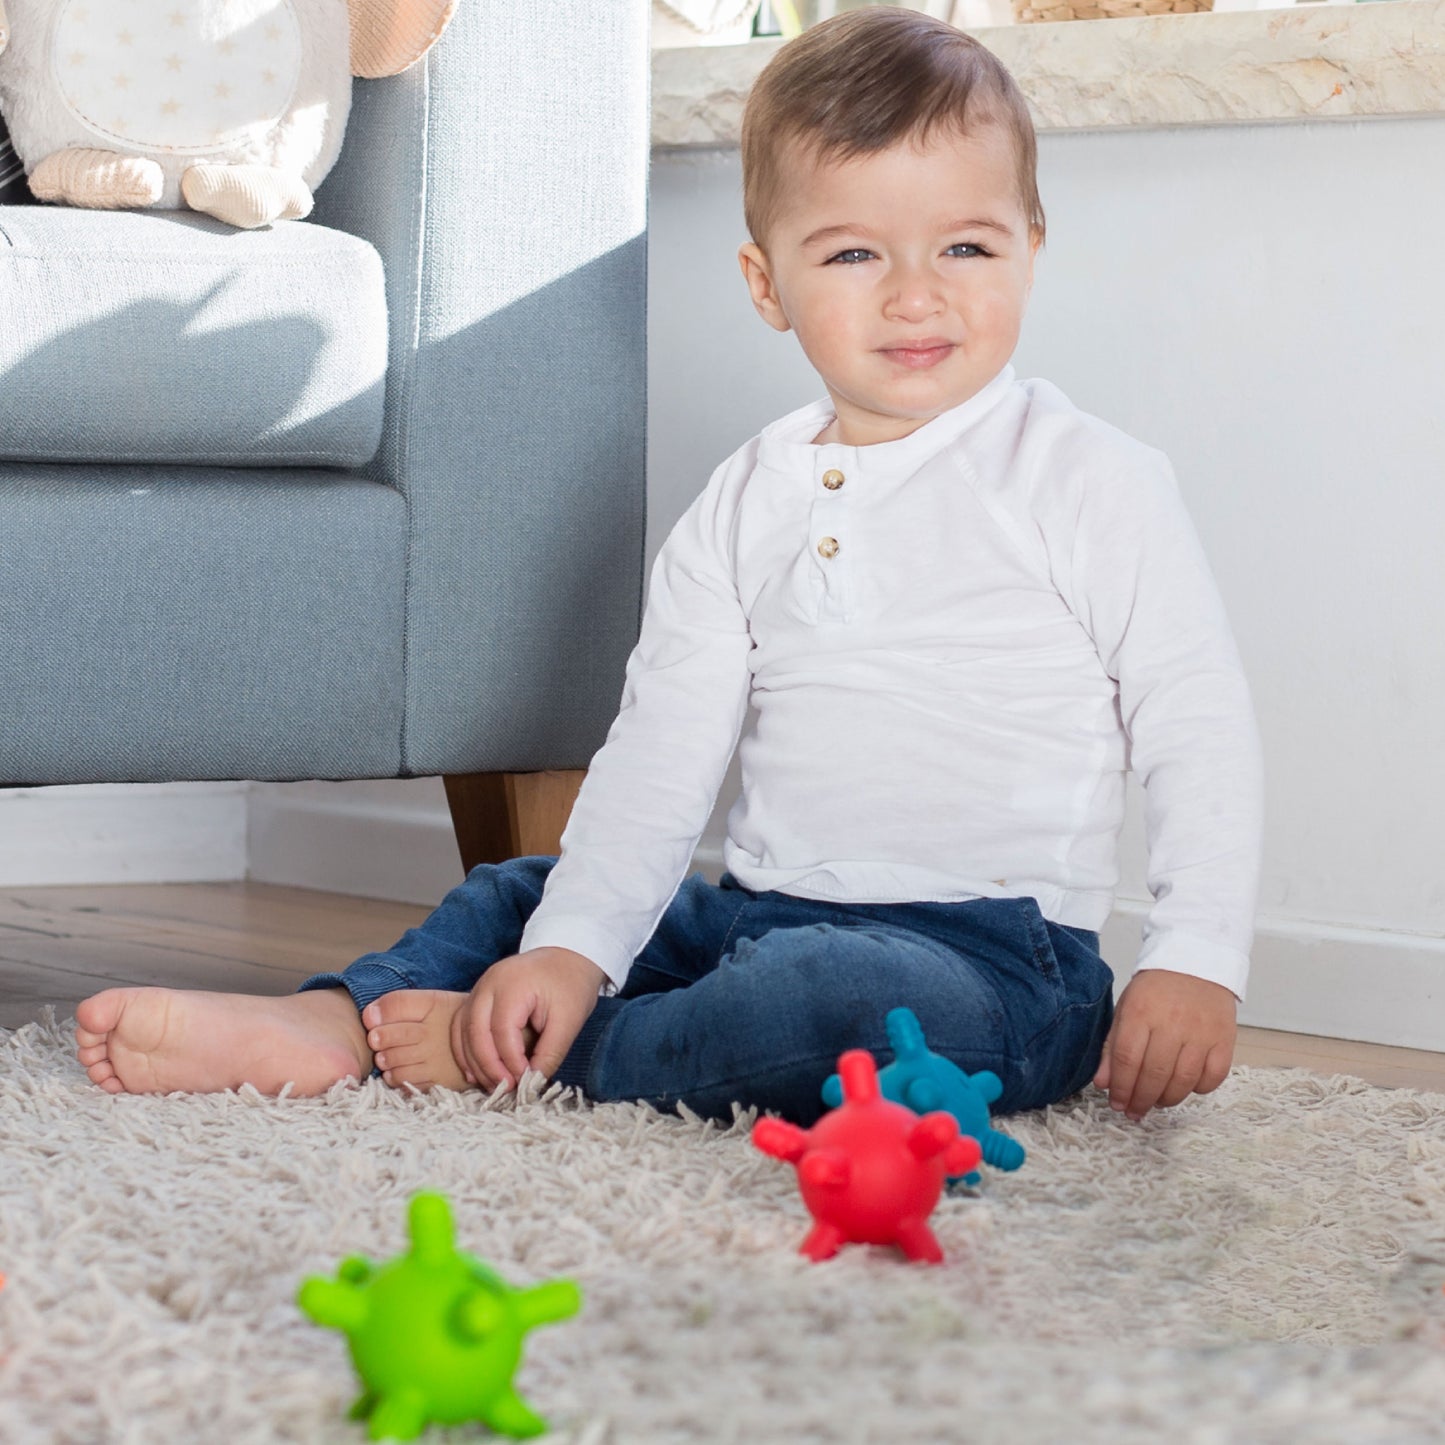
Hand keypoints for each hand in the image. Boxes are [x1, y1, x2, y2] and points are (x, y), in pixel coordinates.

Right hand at [451, 948, 605, 1091]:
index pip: (502, 1031)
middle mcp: (488, 984)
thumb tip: (532, 1083)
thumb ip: (550, 1052)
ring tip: (492, 1086)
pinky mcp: (478, 996)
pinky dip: (465, 1050)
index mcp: (512, 984)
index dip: (510, 1062)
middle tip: (505, 1090)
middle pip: (475, 1032)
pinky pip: (461, 1026)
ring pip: (462, 1031)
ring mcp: (479, 988)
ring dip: (474, 1062)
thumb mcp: (570, 1019)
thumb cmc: (571, 983)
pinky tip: (476, 1072)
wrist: (568, 955)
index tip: (524, 1082)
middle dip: (488, 1067)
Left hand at [1092, 968, 1235, 1120]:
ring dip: (1167, 1099)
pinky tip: (1185, 1086)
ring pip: (1183, 1081)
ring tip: (1156, 1101)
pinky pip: (1213, 1077)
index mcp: (1141, 1012)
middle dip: (1141, 1100)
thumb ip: (1112, 1046)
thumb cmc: (1156, 990)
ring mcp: (1201, 1033)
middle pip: (1154, 1074)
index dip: (1121, 1088)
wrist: (1196, 961)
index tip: (1116, 1103)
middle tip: (1134, 1111)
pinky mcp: (1225, 1039)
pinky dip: (1198, 1089)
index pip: (1127, 1059)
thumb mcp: (1126, 1009)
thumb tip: (1103, 1083)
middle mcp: (1172, 1023)